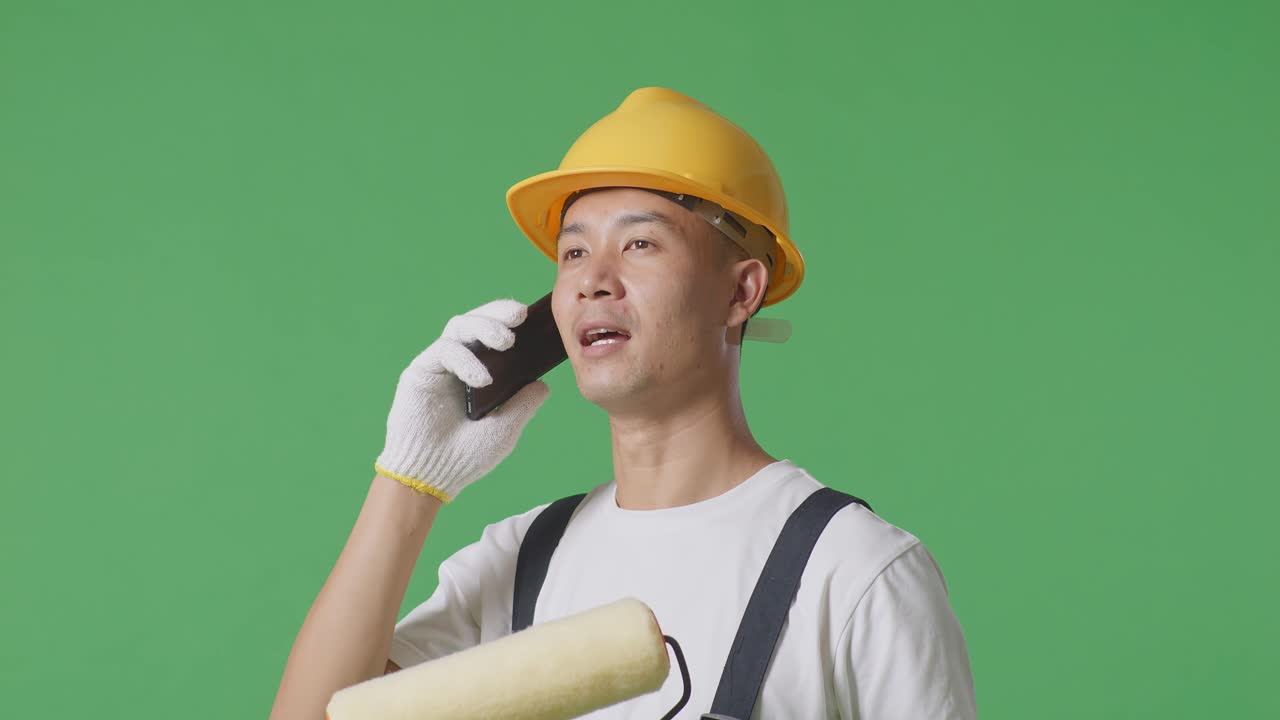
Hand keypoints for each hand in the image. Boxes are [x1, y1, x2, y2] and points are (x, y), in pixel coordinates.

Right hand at [374, 299, 549, 502]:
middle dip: (498, 312)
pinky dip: (466, 360)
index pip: (493, 334)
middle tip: (519, 315)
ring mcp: (438, 365)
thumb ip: (524, 403)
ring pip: (459, 327)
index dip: (509, 319)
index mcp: (479, 371)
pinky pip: (444, 351)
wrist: (433, 476)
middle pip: (475, 320)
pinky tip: (481, 379)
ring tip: (506, 342)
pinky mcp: (421, 371)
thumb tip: (543, 383)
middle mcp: (458, 362)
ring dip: (484, 327)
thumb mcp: (506, 429)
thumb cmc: (467, 456)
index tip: (532, 316)